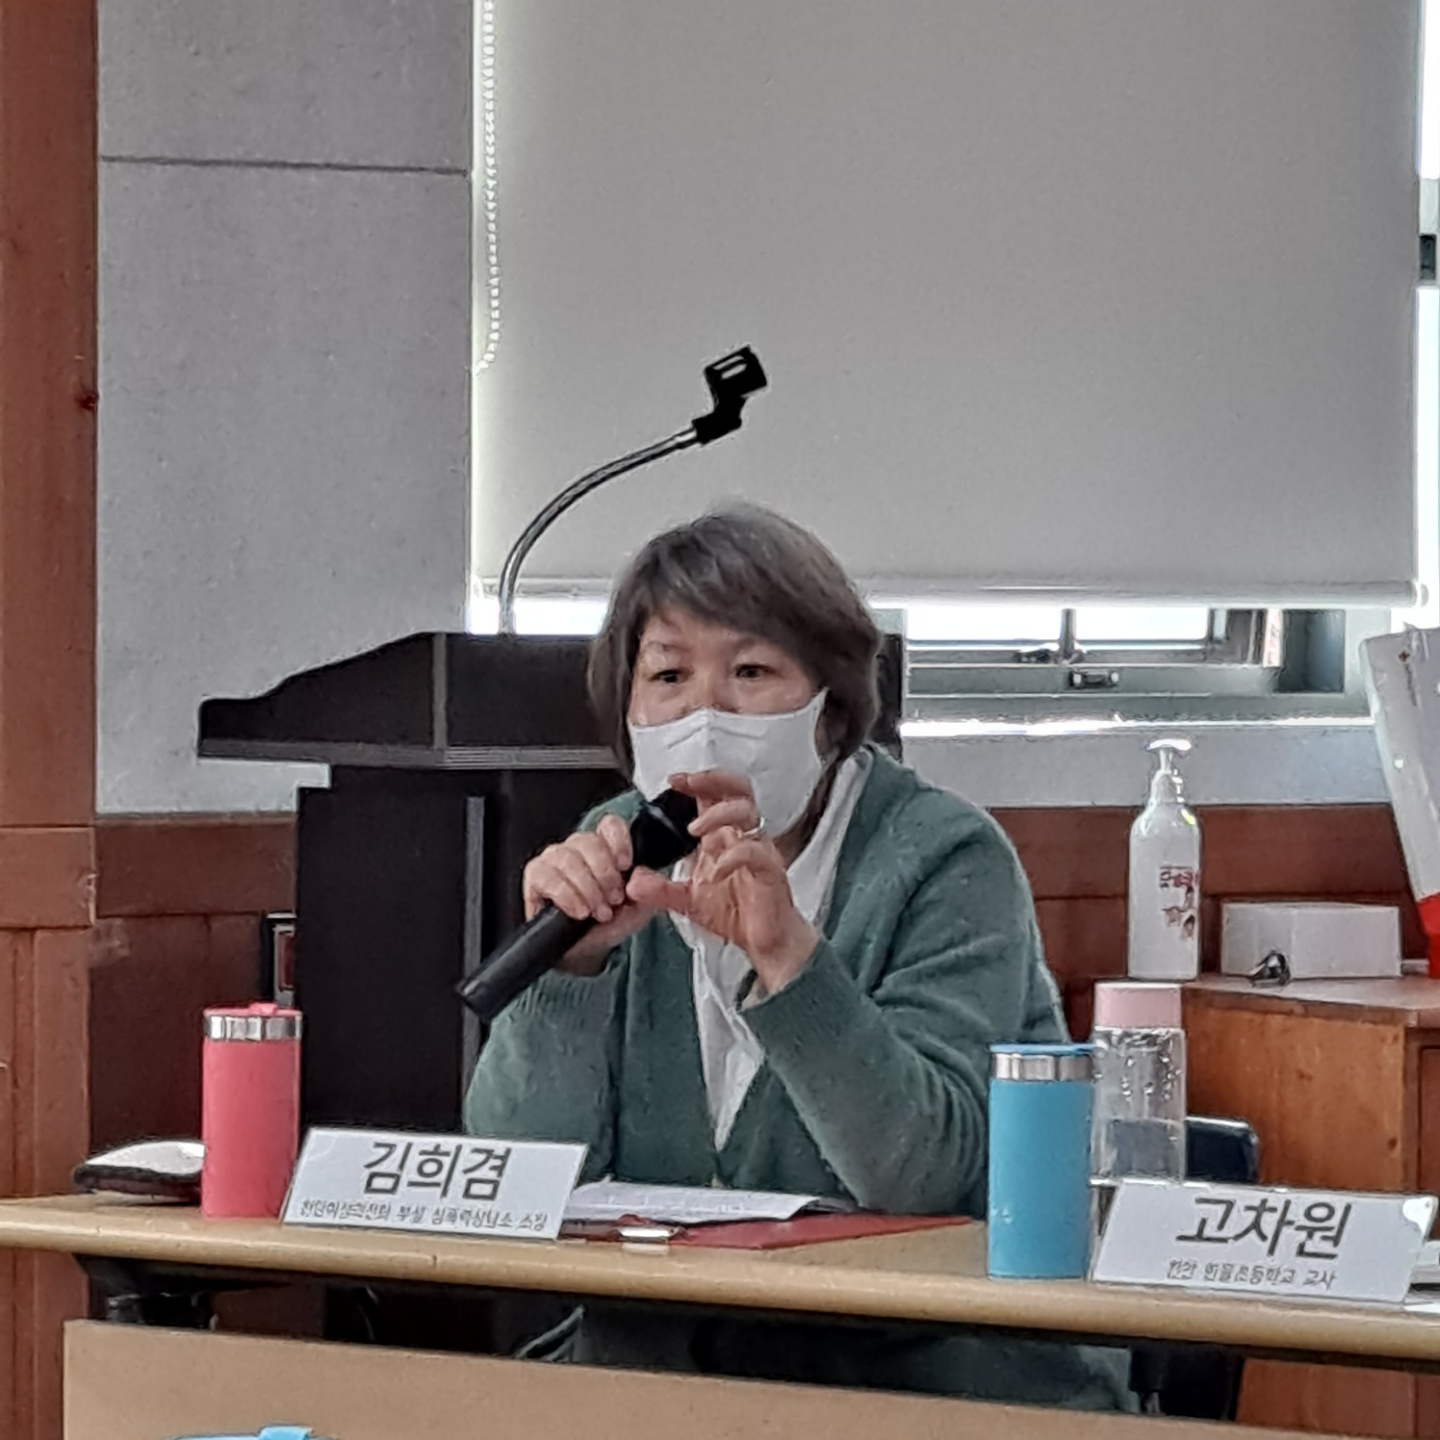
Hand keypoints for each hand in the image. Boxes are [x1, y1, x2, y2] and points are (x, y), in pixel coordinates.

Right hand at [522, 814, 661, 973]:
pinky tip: (578, 910)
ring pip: (567, 858)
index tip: (625, 866)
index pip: (609, 825)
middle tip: (614, 900)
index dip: (618, 841)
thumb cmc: (608, 924)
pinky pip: (547, 876)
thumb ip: (648, 891)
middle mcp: (577, 849)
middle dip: (604, 874)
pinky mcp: (535, 876)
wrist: (585, 953)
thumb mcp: (638, 910)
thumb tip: (639, 877)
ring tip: (597, 911)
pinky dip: (566, 895)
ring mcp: (553, 860)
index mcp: (605, 849)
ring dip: (587, 888)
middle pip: (589, 841)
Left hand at [628, 770, 818, 994]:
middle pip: (738, 790)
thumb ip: (660, 890)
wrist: (765, 941)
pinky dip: (733, 857)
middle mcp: (743, 837)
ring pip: (748, 813)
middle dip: (713, 780)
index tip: (674, 781)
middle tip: (689, 784)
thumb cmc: (737, 914)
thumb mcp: (688, 901)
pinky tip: (715, 872)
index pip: (715, 796)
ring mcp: (759, 851)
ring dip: (718, 814)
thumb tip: (633, 882)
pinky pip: (755, 852)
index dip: (697, 782)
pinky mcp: (770, 870)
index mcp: (724, 838)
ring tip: (694, 830)